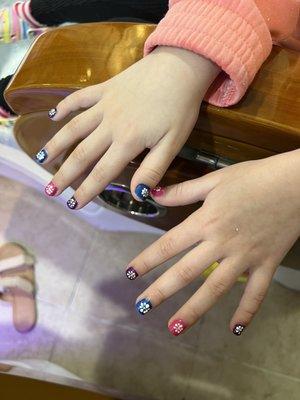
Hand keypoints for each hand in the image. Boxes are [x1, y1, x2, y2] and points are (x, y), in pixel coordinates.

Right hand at [38, 46, 218, 207]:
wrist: (181, 65)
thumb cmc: (180, 107)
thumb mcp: (173, 143)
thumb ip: (153, 169)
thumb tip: (137, 195)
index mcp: (128, 142)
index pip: (102, 173)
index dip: (86, 191)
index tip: (73, 204)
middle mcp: (110, 125)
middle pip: (82, 154)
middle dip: (64, 174)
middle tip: (50, 190)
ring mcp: (105, 105)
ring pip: (74, 128)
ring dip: (57, 144)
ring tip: (42, 159)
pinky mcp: (104, 88)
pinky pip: (79, 98)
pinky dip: (65, 107)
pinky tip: (53, 116)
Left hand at [127, 150, 299, 335]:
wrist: (295, 183)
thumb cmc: (254, 177)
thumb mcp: (215, 180)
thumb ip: (182, 191)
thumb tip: (152, 193)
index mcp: (205, 222)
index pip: (169, 244)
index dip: (147, 260)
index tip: (130, 273)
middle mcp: (221, 244)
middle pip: (186, 272)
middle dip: (161, 291)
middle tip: (142, 308)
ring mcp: (245, 257)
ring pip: (216, 289)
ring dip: (194, 310)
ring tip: (175, 328)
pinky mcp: (266, 264)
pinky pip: (256, 293)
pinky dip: (247, 312)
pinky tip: (235, 330)